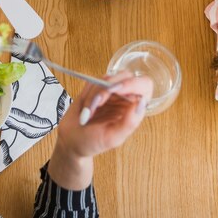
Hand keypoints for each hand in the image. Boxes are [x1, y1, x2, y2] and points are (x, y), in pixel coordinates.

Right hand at [48, 72, 152, 189]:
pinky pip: (93, 80)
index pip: (144, 85)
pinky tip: (85, 107)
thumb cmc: (94, 142)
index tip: (116, 90)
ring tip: (88, 113)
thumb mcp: (112, 137)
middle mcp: (125, 97)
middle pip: (125, 76)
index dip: (132, 83)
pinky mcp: (96, 86)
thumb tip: (142, 102)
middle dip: (107, 88)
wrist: (72, 140)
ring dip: (94, 94)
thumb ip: (129, 122)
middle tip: (96, 103)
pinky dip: (87, 93)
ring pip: (106, 78)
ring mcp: (110, 90)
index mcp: (134, 108)